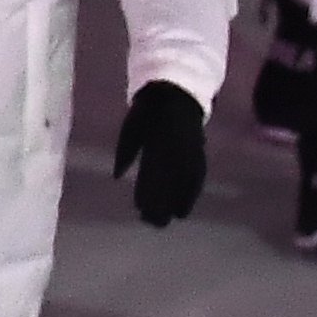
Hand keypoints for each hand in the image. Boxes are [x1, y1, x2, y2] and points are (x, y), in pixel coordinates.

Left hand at [112, 83, 203, 226]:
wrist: (175, 93)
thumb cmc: (147, 111)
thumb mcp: (131, 128)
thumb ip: (125, 152)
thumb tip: (117, 177)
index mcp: (156, 146)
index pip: (151, 176)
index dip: (146, 194)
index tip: (140, 211)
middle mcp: (176, 153)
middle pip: (169, 184)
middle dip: (162, 204)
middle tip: (154, 223)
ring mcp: (190, 155)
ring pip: (185, 184)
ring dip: (178, 203)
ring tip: (172, 218)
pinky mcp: (199, 156)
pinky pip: (197, 179)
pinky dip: (191, 194)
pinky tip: (185, 207)